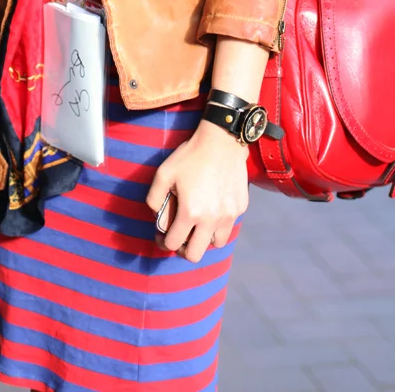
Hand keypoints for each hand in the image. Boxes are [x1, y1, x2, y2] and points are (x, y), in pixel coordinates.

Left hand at [146, 119, 249, 262]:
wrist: (222, 140)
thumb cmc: (191, 155)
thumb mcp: (163, 173)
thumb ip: (154, 199)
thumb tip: (157, 216)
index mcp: (190, 213)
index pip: (173, 244)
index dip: (163, 242)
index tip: (161, 236)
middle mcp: (211, 219)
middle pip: (195, 255)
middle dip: (183, 250)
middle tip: (179, 238)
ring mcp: (228, 215)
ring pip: (216, 244)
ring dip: (204, 239)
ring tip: (198, 226)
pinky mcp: (240, 207)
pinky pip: (228, 226)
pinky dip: (219, 224)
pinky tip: (212, 209)